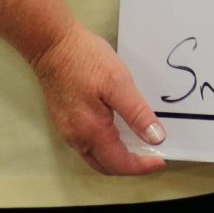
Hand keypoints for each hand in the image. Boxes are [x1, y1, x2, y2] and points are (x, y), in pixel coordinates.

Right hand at [31, 26, 166, 175]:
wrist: (52, 45)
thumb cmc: (86, 61)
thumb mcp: (118, 83)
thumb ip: (137, 113)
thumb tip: (156, 138)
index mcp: (91, 132)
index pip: (119, 163)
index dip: (141, 166)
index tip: (161, 161)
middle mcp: (76, 138)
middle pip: (105, 166)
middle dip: (129, 167)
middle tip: (151, 157)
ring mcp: (67, 130)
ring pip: (95, 157)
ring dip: (116, 158)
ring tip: (138, 147)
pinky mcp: (64, 120)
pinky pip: (87, 145)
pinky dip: (105, 148)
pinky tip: (118, 133)